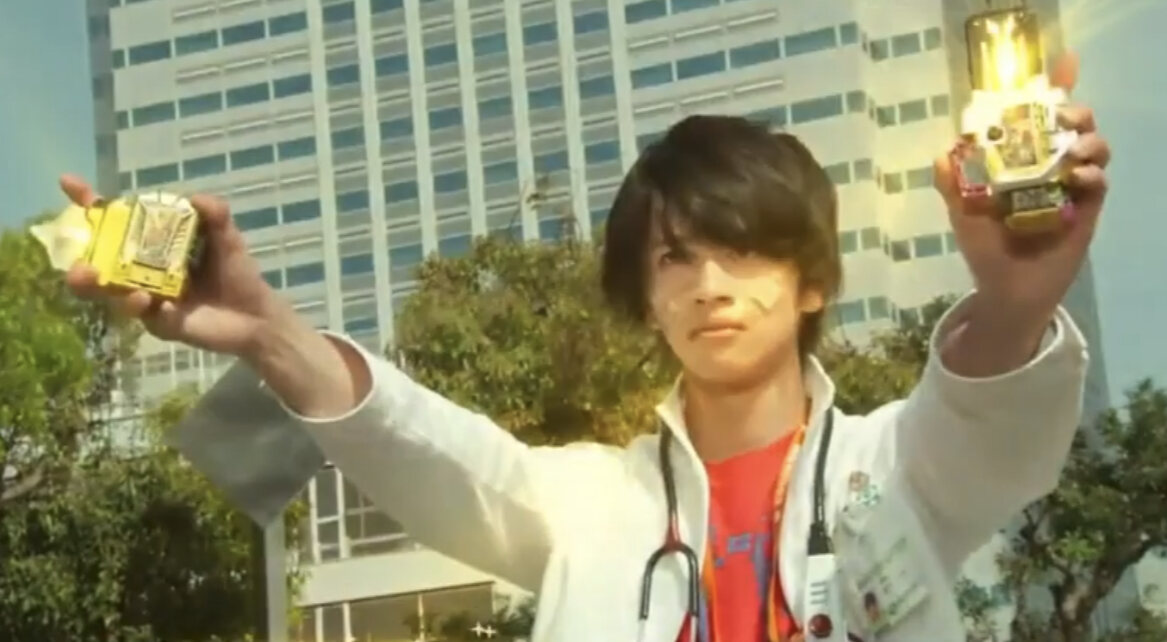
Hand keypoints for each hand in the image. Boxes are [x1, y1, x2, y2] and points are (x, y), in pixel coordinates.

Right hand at [61, 176, 290, 357]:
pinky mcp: (161, 324)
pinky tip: (168, 307)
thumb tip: (197, 198)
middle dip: (82, 264)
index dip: (89, 204)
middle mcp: (141, 271)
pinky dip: (155, 310)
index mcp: (152, 245)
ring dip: (105, 292)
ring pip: (112, 295)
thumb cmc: (237, 274)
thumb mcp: (228, 240)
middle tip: (80, 267)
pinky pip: (149, 317)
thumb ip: (216, 216)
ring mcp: (147, 299)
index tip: (68, 183)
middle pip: (98, 263)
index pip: (114, 222)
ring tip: (122, 290)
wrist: (257, 316)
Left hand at [933, 52, 1110, 324]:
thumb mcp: (962, 212)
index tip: (1065, 62)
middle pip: (1073, 124)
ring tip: (1072, 148)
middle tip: (1060, 113)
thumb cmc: (985, 247)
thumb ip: (952, 184)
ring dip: (1087, 138)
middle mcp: (1049, 167)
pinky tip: (1079, 177)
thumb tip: (941, 153)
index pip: (1040, 116)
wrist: (1005, 290)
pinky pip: (1099, 183)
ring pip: (1094, 147)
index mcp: (1022, 159)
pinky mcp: (1087, 210)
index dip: (1055, 87)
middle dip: (1071, 110)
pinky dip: (1093, 174)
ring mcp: (1071, 187)